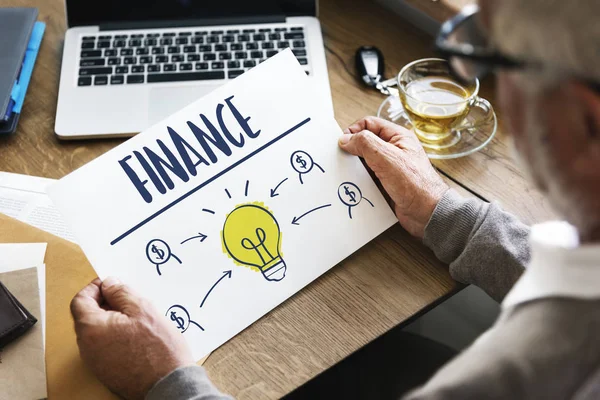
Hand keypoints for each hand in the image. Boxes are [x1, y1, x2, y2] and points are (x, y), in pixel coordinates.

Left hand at [70, 277, 194, 399]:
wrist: (168, 385)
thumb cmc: (158, 348)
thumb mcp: (143, 309)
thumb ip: (121, 292)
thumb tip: (109, 284)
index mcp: (91, 328)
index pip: (80, 300)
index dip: (95, 288)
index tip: (111, 284)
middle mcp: (87, 346)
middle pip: (87, 316)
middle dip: (105, 303)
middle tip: (128, 300)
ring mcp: (95, 361)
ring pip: (97, 331)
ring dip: (112, 320)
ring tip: (137, 318)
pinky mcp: (106, 371)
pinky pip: (104, 346)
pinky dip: (115, 336)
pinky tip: (137, 336)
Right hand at [338, 116, 448, 237]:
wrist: (426, 213)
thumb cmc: (416, 184)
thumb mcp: (386, 157)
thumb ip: (365, 143)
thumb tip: (346, 139)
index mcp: (398, 137)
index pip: (369, 124)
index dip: (354, 131)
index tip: (342, 143)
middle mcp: (394, 151)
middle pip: (365, 144)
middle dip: (352, 151)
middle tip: (342, 160)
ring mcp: (390, 168)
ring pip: (364, 163)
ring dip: (355, 169)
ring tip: (347, 175)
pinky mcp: (386, 184)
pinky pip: (367, 179)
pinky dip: (359, 182)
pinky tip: (355, 188)